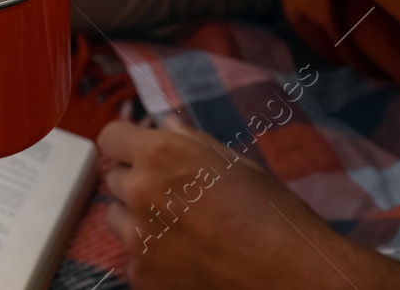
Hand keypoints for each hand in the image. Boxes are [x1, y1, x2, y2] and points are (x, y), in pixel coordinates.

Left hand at [99, 117, 399, 288]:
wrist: (288, 273)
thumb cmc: (269, 211)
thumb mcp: (232, 161)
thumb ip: (188, 140)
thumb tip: (165, 125)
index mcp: (159, 155)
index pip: (111, 136)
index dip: (127, 143)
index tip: (141, 152)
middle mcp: (139, 192)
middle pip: (116, 178)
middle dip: (138, 181)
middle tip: (173, 195)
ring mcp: (137, 238)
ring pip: (118, 219)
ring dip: (138, 219)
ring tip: (178, 228)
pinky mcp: (142, 276)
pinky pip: (132, 257)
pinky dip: (150, 257)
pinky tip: (183, 257)